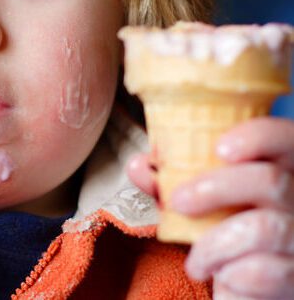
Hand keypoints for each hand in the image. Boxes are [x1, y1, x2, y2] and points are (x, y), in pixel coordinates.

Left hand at [127, 117, 293, 298]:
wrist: (248, 282)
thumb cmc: (224, 227)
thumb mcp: (198, 197)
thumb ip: (170, 179)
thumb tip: (139, 165)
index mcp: (283, 166)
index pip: (285, 137)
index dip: (258, 136)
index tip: (220, 148)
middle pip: (271, 180)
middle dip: (215, 188)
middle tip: (178, 201)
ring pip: (265, 228)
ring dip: (215, 244)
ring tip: (196, 260)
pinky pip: (270, 270)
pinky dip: (236, 274)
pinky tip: (223, 276)